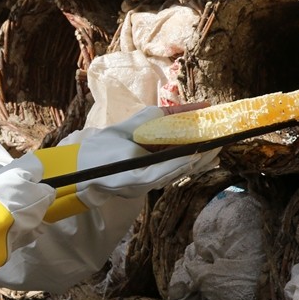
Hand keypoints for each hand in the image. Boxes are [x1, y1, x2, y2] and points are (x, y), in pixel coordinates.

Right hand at [39, 104, 218, 218]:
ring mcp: (146, 188)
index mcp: (139, 173)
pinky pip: (170, 175)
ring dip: (198, 161)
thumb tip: (173, 111)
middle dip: (202, 156)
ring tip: (215, 149)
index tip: (208, 145)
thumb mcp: (123, 130)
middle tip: (220, 142)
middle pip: (181, 170)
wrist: (78, 172)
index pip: (173, 164)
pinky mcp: (145, 186)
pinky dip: (185, 166)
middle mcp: (146, 184)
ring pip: (178, 174)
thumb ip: (149, 120)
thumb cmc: (98, 151)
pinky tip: (199, 158)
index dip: (194, 154)